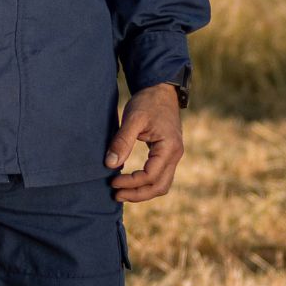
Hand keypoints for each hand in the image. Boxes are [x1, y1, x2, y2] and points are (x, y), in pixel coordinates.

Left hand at [106, 83, 183, 202]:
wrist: (161, 91)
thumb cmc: (148, 103)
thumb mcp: (132, 119)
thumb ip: (122, 142)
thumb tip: (110, 165)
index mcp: (169, 148)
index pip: (150, 175)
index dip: (131, 182)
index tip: (112, 181)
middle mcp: (175, 155)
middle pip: (160, 187)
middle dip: (138, 194)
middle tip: (115, 195)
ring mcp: (174, 156)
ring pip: (162, 185)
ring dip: (143, 192)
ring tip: (122, 192)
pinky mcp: (168, 154)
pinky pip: (161, 176)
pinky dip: (146, 183)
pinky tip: (131, 181)